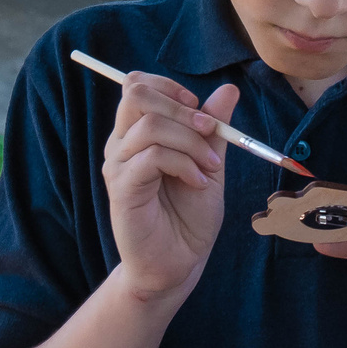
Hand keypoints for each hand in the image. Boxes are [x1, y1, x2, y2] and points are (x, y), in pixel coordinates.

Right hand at [101, 72, 238, 300]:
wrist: (179, 262)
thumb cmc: (190, 216)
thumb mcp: (209, 164)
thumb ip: (214, 129)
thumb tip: (228, 89)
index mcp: (137, 133)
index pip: (138, 85)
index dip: (171, 88)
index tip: (202, 114)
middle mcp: (121, 144)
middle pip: (137, 94)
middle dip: (183, 109)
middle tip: (211, 133)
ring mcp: (118, 165)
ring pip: (150, 125)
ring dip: (191, 142)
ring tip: (210, 168)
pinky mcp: (122, 188)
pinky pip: (152, 157)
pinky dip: (184, 164)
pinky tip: (198, 183)